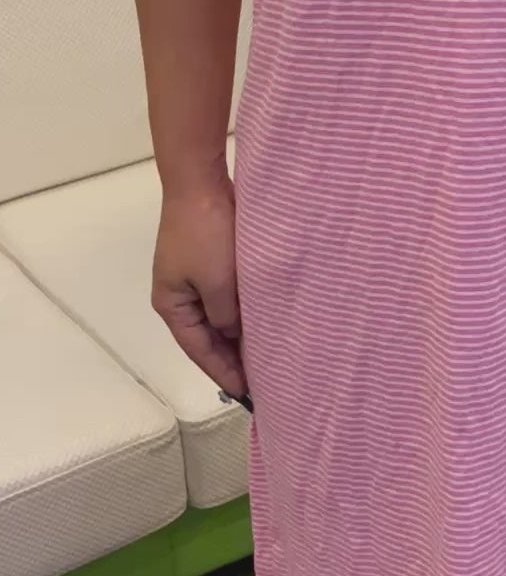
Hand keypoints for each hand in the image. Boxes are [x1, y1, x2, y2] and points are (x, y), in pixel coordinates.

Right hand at [152, 180, 246, 399]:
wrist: (201, 182)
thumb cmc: (206, 235)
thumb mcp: (218, 283)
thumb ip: (226, 317)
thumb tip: (233, 335)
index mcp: (172, 304)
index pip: (198, 350)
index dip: (223, 372)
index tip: (248, 393)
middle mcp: (178, 294)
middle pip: (206, 337)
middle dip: (230, 359)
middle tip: (261, 381)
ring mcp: (193, 277)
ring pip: (217, 318)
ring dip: (238, 337)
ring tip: (265, 358)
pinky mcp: (209, 261)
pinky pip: (225, 298)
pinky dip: (241, 314)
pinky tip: (261, 322)